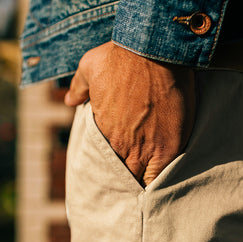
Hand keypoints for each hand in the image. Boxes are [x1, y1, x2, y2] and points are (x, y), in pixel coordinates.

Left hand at [64, 41, 195, 185]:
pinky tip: (165, 186)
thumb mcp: (90, 66)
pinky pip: (167, 173)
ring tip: (147, 192)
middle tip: (130, 188)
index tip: (112, 174)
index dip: (108, 173)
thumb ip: (79, 86)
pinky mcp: (172, 143)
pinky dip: (164, 179)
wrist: (154, 50)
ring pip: (145, 181)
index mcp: (105, 133)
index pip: (103, 166)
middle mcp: (125, 146)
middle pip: (124, 180)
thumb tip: (69, 99)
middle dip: (126, 184)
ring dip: (145, 183)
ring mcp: (150, 147)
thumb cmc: (120, 56)